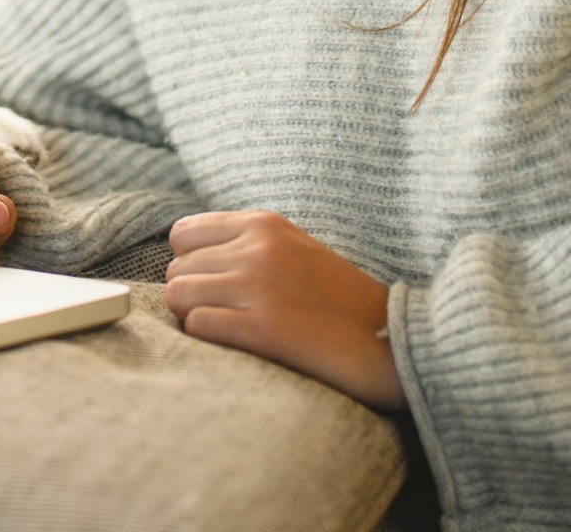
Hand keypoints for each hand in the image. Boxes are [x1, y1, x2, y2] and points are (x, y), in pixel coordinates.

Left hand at [165, 210, 402, 412]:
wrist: (393, 344)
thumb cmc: (340, 304)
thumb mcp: (295, 251)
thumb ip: (247, 245)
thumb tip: (185, 259)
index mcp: (265, 225)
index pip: (182, 233)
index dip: (190, 264)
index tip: (213, 286)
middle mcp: (258, 249)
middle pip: (177, 268)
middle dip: (192, 296)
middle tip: (226, 316)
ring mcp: (259, 286)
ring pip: (178, 294)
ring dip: (194, 317)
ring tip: (230, 330)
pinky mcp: (263, 327)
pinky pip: (197, 325)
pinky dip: (208, 339)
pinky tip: (240, 345)